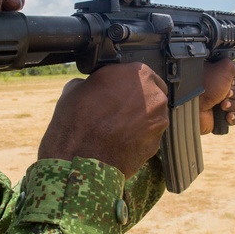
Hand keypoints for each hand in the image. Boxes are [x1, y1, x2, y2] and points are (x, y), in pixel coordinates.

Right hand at [38, 63, 168, 178]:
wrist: (79, 160)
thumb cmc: (76, 122)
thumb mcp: (76, 87)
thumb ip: (94, 83)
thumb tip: (94, 87)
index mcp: (138, 74)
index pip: (139, 73)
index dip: (126, 83)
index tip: (116, 91)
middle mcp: (154, 96)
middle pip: (151, 94)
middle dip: (137, 101)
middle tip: (117, 109)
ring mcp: (158, 122)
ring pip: (152, 116)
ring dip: (138, 120)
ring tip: (115, 128)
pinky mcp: (156, 145)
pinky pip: (148, 137)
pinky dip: (137, 138)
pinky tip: (118, 143)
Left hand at [199, 58, 234, 133]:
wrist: (192, 106)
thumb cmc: (204, 85)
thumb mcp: (224, 69)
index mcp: (219, 77)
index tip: (230, 81)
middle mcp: (219, 89)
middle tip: (224, 93)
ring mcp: (219, 104)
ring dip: (233, 105)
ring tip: (221, 105)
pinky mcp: (219, 118)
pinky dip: (233, 117)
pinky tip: (227, 116)